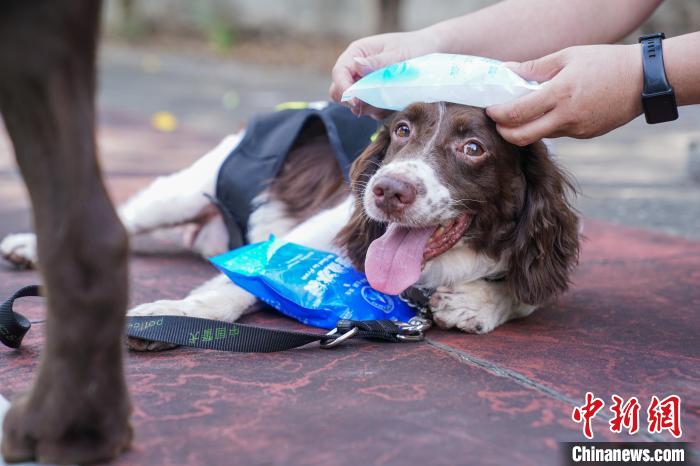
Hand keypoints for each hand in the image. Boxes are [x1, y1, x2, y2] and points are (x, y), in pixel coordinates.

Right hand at [329, 29, 439, 118]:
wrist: (431, 52)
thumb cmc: (415, 47)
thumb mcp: (399, 53)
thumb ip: (378, 62)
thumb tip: (357, 65)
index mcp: (357, 53)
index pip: (339, 73)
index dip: (344, 89)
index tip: (356, 102)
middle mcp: (356, 70)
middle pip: (339, 92)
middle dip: (354, 101)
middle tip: (376, 104)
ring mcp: (364, 84)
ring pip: (354, 105)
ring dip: (370, 107)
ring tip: (392, 99)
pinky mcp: (374, 96)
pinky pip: (370, 111)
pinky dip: (381, 111)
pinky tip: (396, 102)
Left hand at [486, 44, 643, 145]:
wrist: (644, 80)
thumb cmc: (605, 62)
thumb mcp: (568, 56)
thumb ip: (534, 67)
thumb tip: (506, 70)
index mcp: (560, 94)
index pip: (517, 113)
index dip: (498, 114)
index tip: (490, 109)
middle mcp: (567, 117)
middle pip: (522, 137)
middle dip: (504, 132)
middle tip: (497, 122)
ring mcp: (577, 129)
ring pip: (540, 136)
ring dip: (526, 129)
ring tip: (522, 114)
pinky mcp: (585, 135)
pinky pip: (558, 133)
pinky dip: (547, 126)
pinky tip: (549, 112)